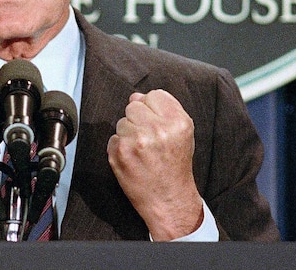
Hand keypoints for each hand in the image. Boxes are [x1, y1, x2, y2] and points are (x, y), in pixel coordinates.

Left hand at [107, 90, 202, 240]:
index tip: (157, 123)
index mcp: (177, 122)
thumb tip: (136, 96)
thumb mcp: (182, 134)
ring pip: (121, 121)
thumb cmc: (175, 165)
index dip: (153, 109)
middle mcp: (158, 129)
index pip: (154, 95)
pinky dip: (119, 148)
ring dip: (128, 134)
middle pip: (134, 106)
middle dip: (138, 120)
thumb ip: (163, 110)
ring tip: (142, 151)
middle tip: (148, 140)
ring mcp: (136, 141)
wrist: (169, 199)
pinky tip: (133, 160)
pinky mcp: (119, 153)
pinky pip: (113, 138)